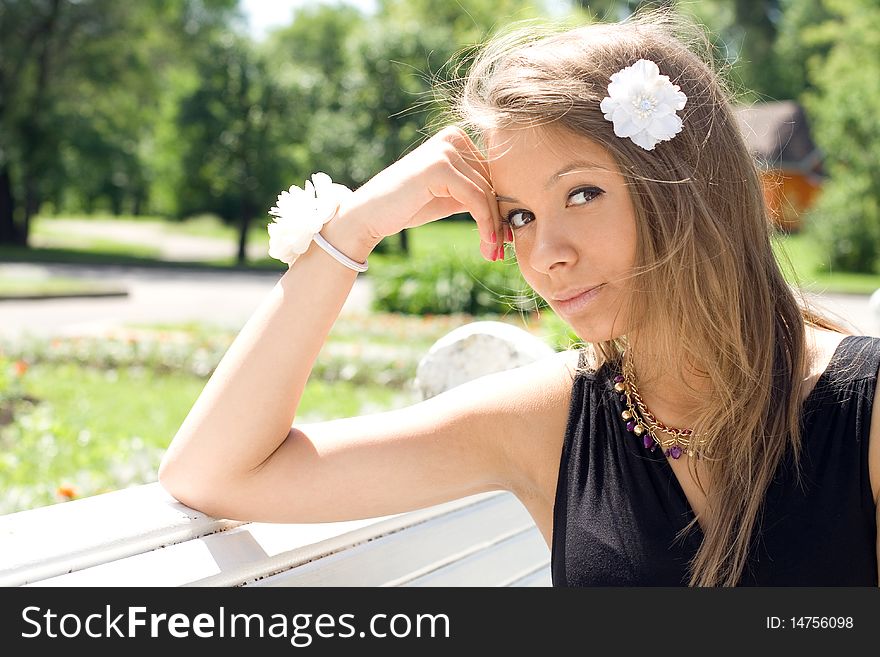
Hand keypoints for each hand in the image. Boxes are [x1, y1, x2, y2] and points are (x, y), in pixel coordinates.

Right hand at [338, 126, 506, 261]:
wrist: (369, 215)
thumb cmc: (408, 207)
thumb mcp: (450, 197)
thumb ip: (475, 193)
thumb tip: (512, 208)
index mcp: (457, 139)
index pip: (492, 175)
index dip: (501, 208)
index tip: (507, 238)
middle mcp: (453, 137)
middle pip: (492, 183)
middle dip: (499, 220)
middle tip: (501, 251)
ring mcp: (445, 148)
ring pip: (486, 193)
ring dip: (493, 227)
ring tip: (493, 253)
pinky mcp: (439, 166)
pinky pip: (475, 198)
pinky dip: (484, 223)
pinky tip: (486, 243)